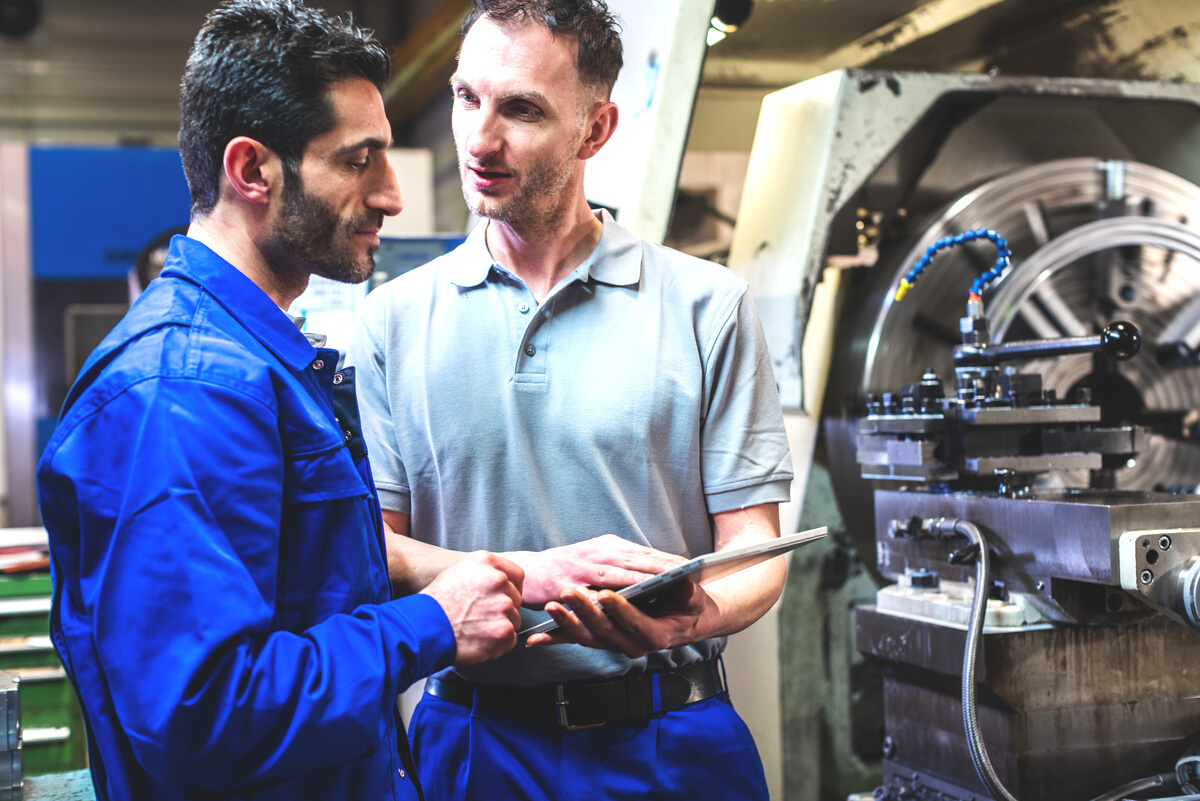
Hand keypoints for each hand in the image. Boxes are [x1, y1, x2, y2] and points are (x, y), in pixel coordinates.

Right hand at [421, 551, 523, 665]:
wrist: (423, 628)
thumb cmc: (435, 604)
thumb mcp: (456, 572)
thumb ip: (481, 573)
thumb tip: (496, 579)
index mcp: (486, 563)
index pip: (516, 575)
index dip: (510, 589)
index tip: (501, 598)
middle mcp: (498, 580)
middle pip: (516, 598)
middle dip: (503, 609)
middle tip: (482, 617)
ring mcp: (503, 606)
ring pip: (514, 619)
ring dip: (500, 627)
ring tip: (476, 629)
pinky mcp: (504, 630)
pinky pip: (510, 639)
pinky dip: (498, 644)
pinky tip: (479, 640)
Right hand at [510, 535, 687, 606]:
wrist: (529, 571)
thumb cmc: (567, 565)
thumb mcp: (595, 554)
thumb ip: (620, 560)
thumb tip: (652, 565)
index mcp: (606, 547)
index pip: (642, 553)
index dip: (666, 559)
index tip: (690, 563)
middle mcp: (596, 555)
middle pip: (634, 560)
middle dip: (659, 566)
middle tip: (684, 571)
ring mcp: (581, 569)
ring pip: (615, 575)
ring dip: (637, 579)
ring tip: (660, 585)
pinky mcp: (566, 585)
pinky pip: (589, 595)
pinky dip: (606, 600)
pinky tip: (621, 606)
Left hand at [526, 580, 710, 657]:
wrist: (683, 621)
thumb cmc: (687, 608)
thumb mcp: (694, 599)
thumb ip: (689, 593)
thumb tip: (686, 584)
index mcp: (654, 636)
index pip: (634, 624)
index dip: (620, 611)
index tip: (605, 595)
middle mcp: (632, 644)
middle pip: (604, 631)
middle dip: (585, 611)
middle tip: (568, 592)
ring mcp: (613, 643)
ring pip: (586, 636)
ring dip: (566, 623)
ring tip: (549, 607)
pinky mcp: (600, 638)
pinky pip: (576, 640)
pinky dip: (555, 639)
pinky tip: (534, 640)